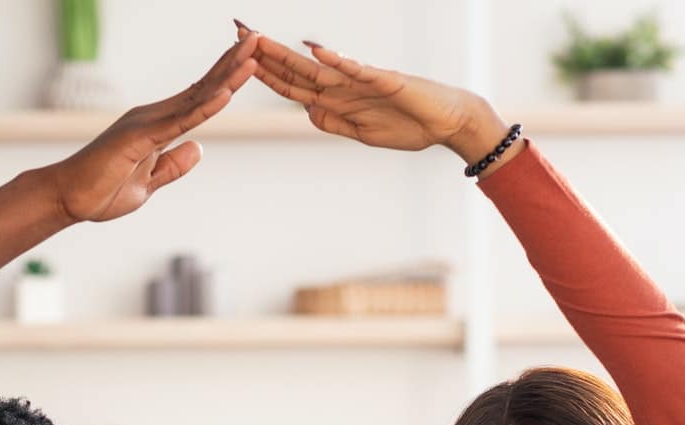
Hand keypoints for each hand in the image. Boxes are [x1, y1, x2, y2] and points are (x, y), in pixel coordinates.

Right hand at [45, 34, 257, 222]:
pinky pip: (179, 121)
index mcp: (157, 125)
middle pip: (202, 87)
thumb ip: (173, 165)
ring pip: (196, 97)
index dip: (225, 79)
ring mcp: (146, 123)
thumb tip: (199, 147)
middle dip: (232, 63)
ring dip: (226, 75)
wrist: (69, 198)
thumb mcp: (149, 183)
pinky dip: (205, 106)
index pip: (199, 98)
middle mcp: (153, 116)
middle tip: (258, 38)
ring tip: (252, 52)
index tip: (249, 60)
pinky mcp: (139, 137)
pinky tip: (227, 93)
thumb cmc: (102, 190)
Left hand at [246, 28, 508, 164]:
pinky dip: (336, 60)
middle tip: (236, 31)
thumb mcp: (363, 134)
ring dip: (287, 53)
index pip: (292, 85)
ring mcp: (361, 81)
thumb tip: (308, 112)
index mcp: (336, 101)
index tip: (237, 61)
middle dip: (264, 51)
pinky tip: (315, 50)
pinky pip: (356, 70)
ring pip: (316, 66)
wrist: (448, 123)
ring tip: (260, 38)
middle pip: (295, 68)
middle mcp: (343, 86)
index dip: (264, 73)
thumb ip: (335, 123)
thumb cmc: (409, 127)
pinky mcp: (383, 81)